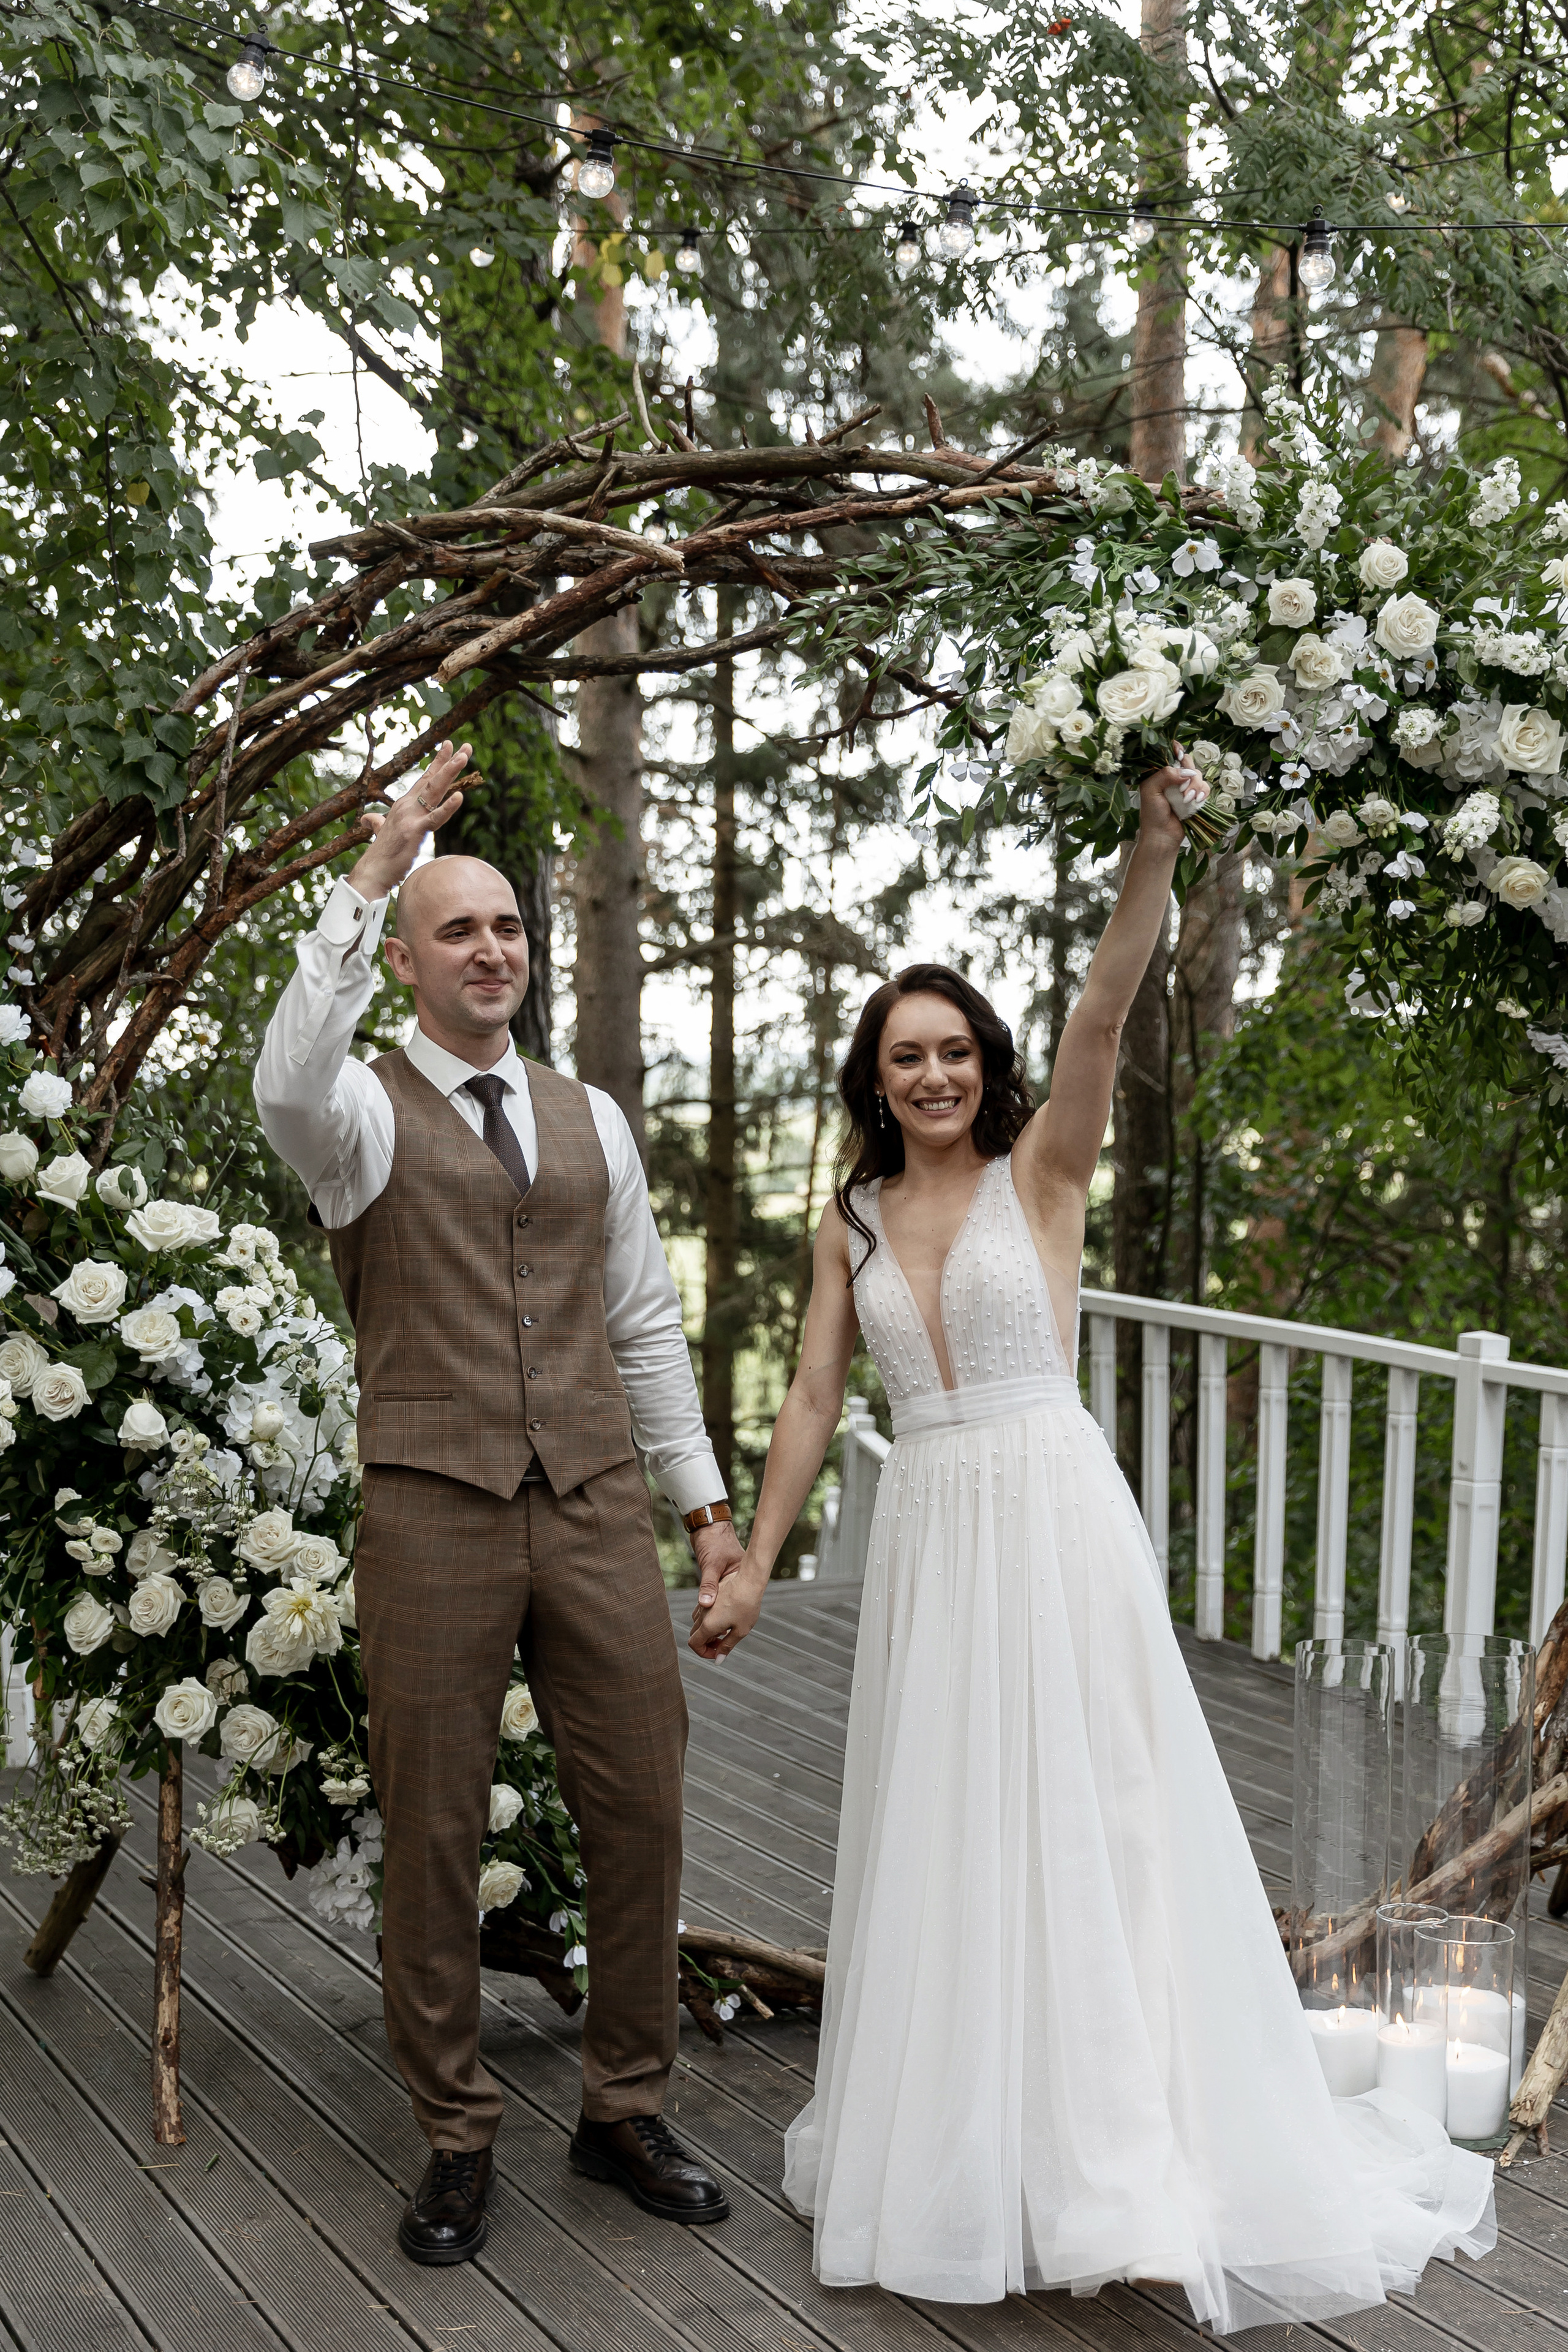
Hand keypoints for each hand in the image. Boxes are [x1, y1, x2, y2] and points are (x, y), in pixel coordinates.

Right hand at [348, 740, 474, 899]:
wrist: (373, 871)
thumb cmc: (381, 853)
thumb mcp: (381, 832)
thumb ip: (377, 823)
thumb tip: (367, 821)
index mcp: (404, 805)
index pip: (424, 779)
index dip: (438, 762)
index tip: (450, 745)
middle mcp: (408, 806)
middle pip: (433, 779)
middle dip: (450, 762)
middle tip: (467, 747)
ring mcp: (411, 817)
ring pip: (434, 790)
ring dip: (449, 772)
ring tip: (463, 757)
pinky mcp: (415, 832)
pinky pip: (435, 818)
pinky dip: (447, 807)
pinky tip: (459, 796)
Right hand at [689, 1539, 766, 1661]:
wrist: (749, 1580)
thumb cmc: (747, 1605)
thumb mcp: (740, 1631)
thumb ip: (727, 1646)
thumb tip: (718, 1660)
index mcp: (708, 1625)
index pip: (694, 1644)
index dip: (704, 1653)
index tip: (718, 1653)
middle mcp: (702, 1615)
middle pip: (695, 1635)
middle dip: (706, 1644)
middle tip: (723, 1644)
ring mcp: (704, 1604)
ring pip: (698, 1623)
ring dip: (707, 1632)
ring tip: (725, 1631)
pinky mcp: (710, 1597)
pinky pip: (702, 1613)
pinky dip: (709, 1621)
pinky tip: (725, 1618)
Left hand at [1139, 746, 1198, 853]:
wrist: (1162, 836)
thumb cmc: (1152, 814)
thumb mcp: (1151, 790)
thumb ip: (1165, 775)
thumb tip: (1187, 772)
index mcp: (1159, 773)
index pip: (1169, 754)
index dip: (1177, 750)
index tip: (1179, 754)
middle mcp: (1173, 778)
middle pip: (1187, 762)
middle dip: (1188, 772)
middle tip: (1182, 788)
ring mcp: (1185, 787)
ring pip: (1198, 775)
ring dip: (1195, 786)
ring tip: (1187, 799)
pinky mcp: (1195, 797)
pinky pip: (1205, 788)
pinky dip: (1202, 793)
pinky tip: (1196, 801)